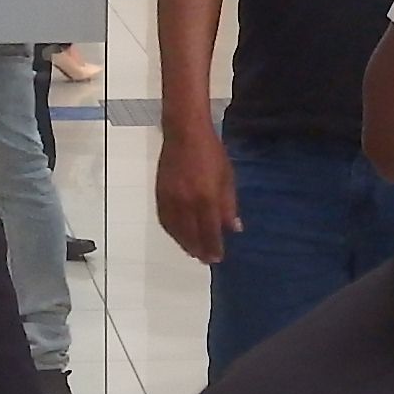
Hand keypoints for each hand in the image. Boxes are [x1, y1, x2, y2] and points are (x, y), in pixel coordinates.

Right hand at [157, 121, 239, 263]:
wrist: (184, 134)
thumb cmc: (212, 153)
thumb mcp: (227, 178)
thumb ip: (229, 205)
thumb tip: (233, 228)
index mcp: (206, 198)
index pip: (210, 231)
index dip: (213, 247)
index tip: (218, 258)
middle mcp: (186, 202)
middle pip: (191, 235)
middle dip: (199, 249)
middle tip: (206, 259)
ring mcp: (170, 199)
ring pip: (176, 230)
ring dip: (184, 244)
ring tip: (194, 251)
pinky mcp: (160, 194)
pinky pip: (165, 220)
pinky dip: (172, 232)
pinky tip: (179, 236)